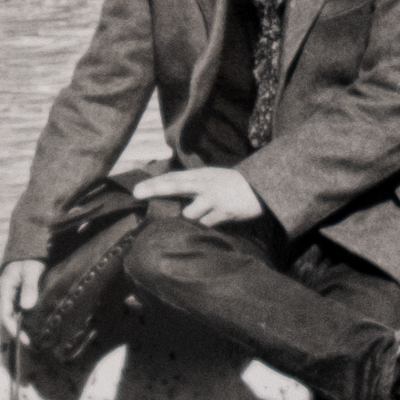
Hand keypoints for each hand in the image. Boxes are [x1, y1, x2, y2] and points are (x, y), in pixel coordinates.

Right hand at [0, 258, 44, 337]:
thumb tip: (27, 307)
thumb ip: (29, 287)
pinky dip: (27, 319)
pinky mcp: (19, 297)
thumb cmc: (30, 259)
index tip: (25, 340)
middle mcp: (5, 296)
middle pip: (9, 318)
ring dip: (23, 326)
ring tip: (35, 338)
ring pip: (15, 316)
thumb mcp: (31, 270)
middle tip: (32, 344)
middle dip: (19, 331)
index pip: (5, 315)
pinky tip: (37, 326)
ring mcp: (11, 297)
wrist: (29, 249)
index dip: (14, 329)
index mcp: (4, 290)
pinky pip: (20, 311)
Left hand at [132, 168, 263, 227]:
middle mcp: (205, 183)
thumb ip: (194, 187)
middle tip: (136, 193)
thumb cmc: (234, 185)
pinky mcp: (224, 210)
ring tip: (209, 212)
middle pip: (174, 185)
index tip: (137, 190)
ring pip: (189, 213)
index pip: (173, 178)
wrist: (262, 188)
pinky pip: (206, 224)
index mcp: (201, 175)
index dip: (154, 183)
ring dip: (194, 217)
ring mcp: (214, 197)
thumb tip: (172, 198)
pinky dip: (209, 224)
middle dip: (154, 189)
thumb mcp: (213, 179)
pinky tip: (220, 218)